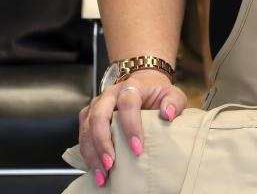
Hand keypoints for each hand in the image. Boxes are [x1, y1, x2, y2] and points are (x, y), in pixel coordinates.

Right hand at [78, 69, 187, 187]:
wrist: (143, 84)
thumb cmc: (157, 93)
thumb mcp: (172, 93)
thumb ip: (173, 102)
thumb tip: (168, 114)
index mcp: (131, 87)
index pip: (127, 103)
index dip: (131, 126)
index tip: (137, 148)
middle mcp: (109, 94)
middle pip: (99, 116)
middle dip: (103, 142)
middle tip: (111, 163)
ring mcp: (96, 104)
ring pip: (86, 127)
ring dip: (92, 152)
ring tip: (102, 173)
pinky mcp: (89, 116)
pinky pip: (82, 135)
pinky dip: (87, 153)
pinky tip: (95, 168)